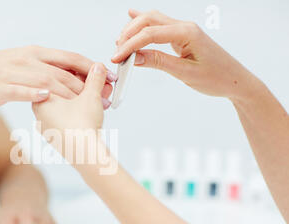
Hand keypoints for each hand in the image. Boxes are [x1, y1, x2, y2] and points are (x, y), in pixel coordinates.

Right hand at [0, 46, 114, 112]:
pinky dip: (33, 93)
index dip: (92, 67)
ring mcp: (14, 72)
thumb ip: (44, 69)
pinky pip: (19, 90)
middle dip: (86, 85)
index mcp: (35, 53)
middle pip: (62, 71)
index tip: (110, 77)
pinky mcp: (1, 86)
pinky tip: (46, 98)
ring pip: (45, 80)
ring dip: (67, 92)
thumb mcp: (23, 66)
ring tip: (86, 104)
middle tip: (105, 97)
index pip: (69, 58)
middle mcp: (28, 59)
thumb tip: (68, 75)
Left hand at [33, 63, 107, 133]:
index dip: (79, 73)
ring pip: (68, 108)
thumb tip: (97, 68)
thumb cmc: (81, 126)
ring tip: (103, 100)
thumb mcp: (90, 96)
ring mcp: (48, 129)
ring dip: (86, 101)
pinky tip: (96, 112)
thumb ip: (94, 79)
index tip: (94, 73)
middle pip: (64, 93)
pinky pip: (69, 120)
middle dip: (86, 88)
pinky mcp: (58, 139)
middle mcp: (40, 115)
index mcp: (41, 101)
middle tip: (103, 87)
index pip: (58, 79)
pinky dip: (82, 114)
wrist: (84, 155)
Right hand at [112, 10, 259, 99]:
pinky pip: (159, 25)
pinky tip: (132, 15)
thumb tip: (135, 57)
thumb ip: (159, 62)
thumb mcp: (185, 73)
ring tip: (119, 44)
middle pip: (148, 21)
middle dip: (128, 34)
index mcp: (187, 33)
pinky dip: (143, 24)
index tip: (117, 58)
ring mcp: (183, 30)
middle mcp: (184, 27)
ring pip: (152, 21)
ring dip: (134, 30)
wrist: (235, 81)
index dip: (130, 45)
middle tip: (116, 53)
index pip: (150, 34)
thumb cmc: (216, 78)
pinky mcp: (182, 37)